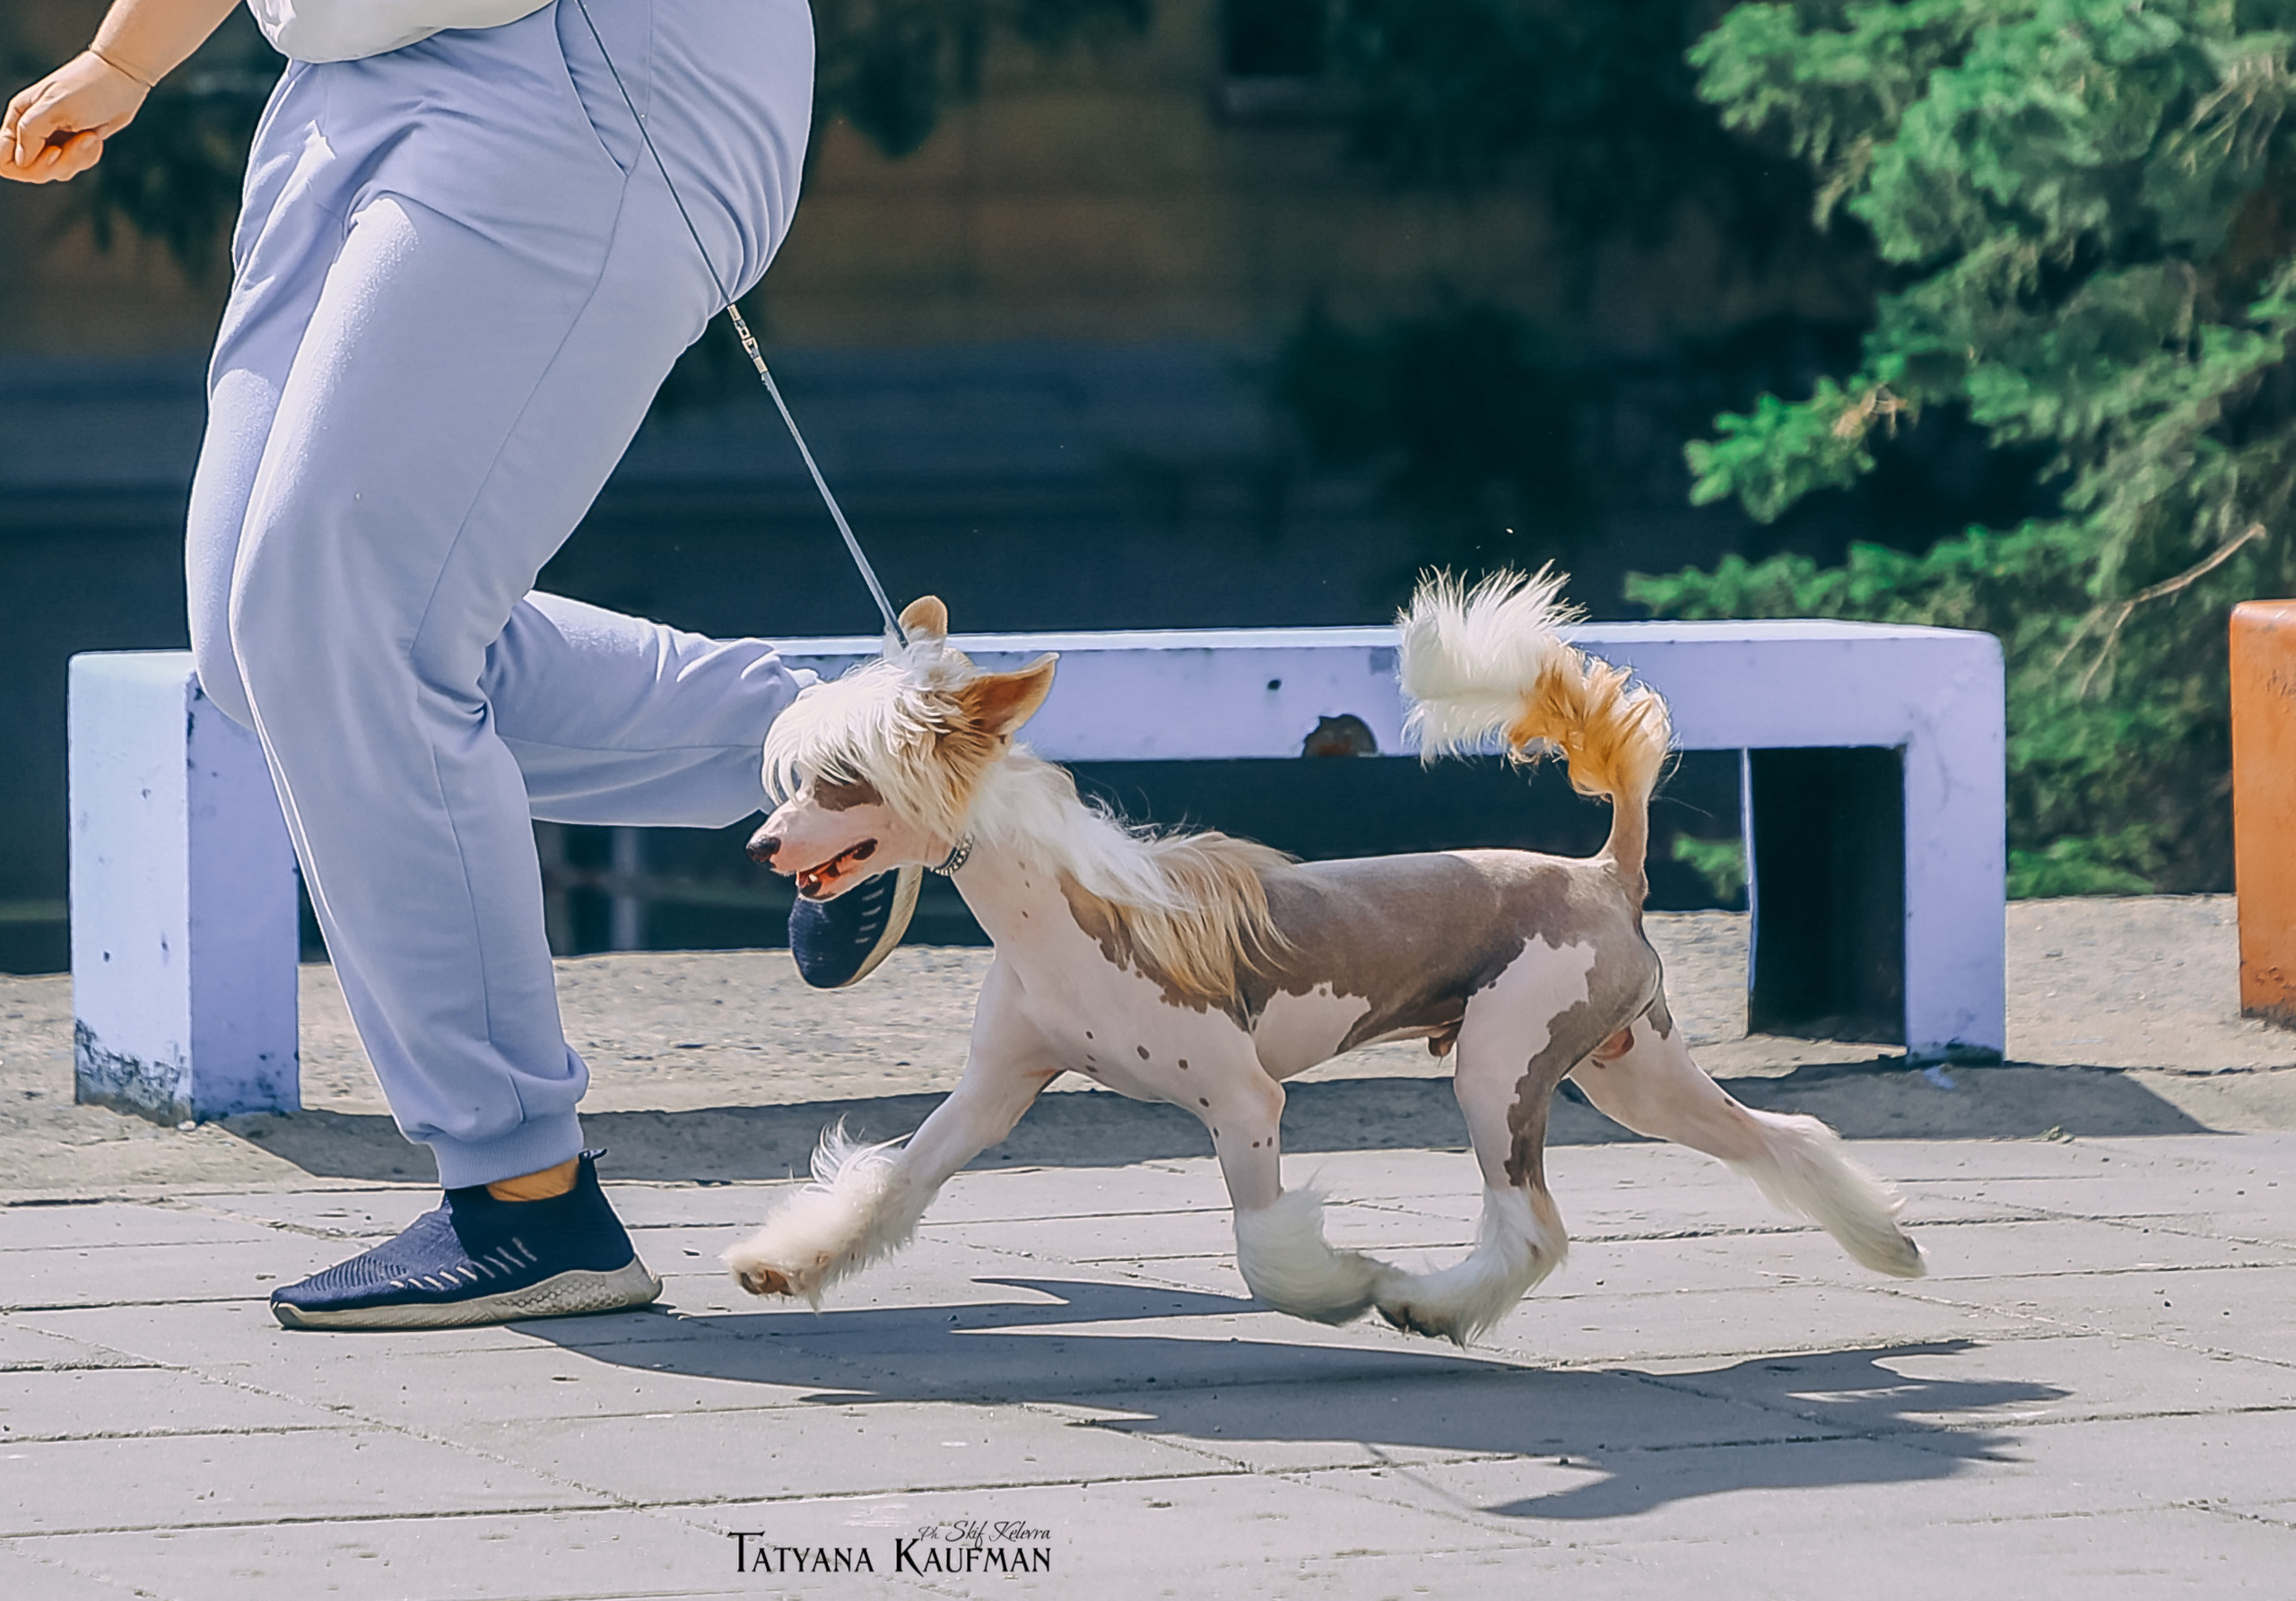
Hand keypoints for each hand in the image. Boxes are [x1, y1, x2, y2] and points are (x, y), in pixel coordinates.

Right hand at [1, 51, 151, 183]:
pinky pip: (74, 166)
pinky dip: (88, 157)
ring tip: (90, 135)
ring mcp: (52, 139)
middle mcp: (31, 130)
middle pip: (30, 170)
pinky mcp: (72, 145)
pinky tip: (96, 138)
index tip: (52, 152)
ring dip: (77, 158)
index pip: (2, 157)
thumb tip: (20, 161)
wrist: (121, 79)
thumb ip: (31, 132)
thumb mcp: (56, 107)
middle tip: (79, 141)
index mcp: (19, 117)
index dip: (21, 167)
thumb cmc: (87, 87)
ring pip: (55, 171)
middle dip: (58, 163)